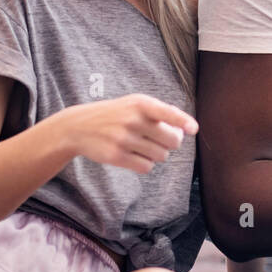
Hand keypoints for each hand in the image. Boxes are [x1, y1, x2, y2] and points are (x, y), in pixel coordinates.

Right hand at [54, 94, 198, 174]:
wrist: (78, 127)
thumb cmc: (116, 114)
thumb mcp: (134, 104)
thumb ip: (160, 112)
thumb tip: (186, 128)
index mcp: (140, 104)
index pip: (167, 112)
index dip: (182, 121)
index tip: (193, 129)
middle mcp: (132, 120)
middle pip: (172, 141)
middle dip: (171, 143)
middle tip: (160, 140)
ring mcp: (123, 138)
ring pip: (162, 156)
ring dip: (157, 155)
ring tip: (143, 146)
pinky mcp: (116, 156)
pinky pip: (147, 167)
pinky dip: (145, 164)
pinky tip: (134, 156)